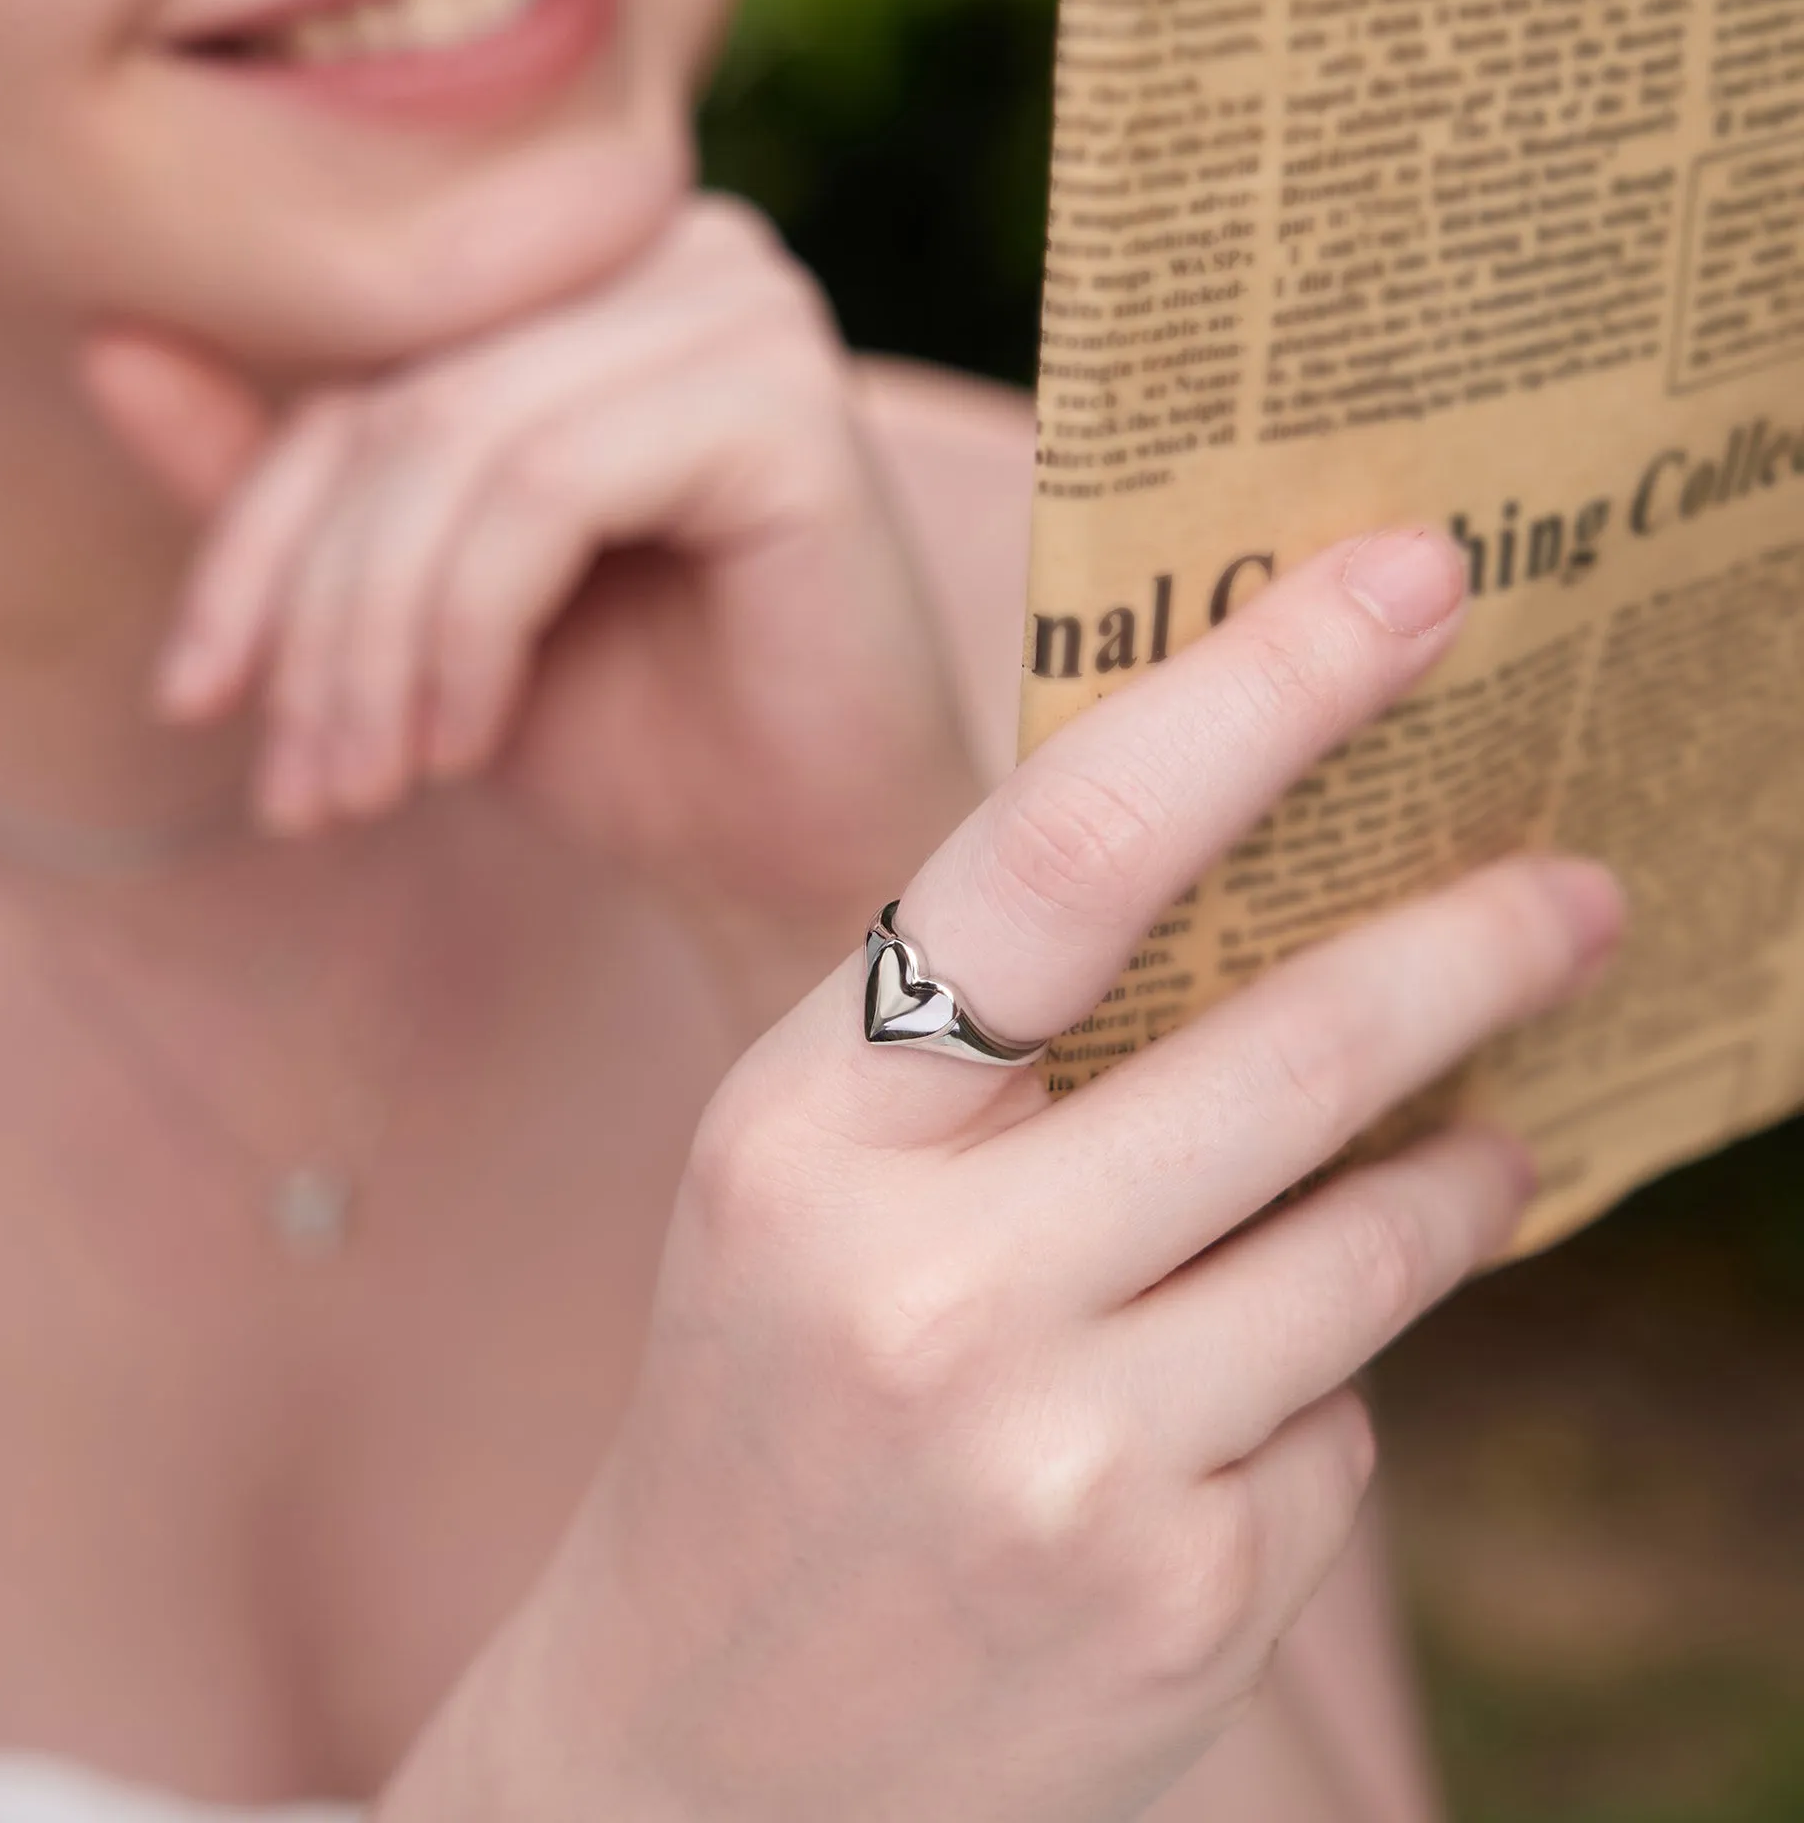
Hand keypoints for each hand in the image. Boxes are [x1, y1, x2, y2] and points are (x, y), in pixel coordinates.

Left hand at [85, 197, 979, 927]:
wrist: (816, 862)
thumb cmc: (639, 738)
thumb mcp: (419, 617)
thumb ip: (284, 488)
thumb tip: (102, 340)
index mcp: (592, 283)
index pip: (357, 368)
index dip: (248, 539)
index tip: (194, 700)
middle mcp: (674, 256)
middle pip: (396, 404)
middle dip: (314, 618)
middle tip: (299, 790)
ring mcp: (742, 309)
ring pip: (454, 446)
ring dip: (377, 645)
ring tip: (365, 789)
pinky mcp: (785, 398)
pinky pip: (545, 487)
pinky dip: (471, 632)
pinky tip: (469, 744)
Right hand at [388, 533, 1621, 1822]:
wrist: (703, 1754)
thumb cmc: (767, 1398)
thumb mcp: (813, 1185)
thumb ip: (994, 1046)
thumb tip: (1274, 888)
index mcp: (801, 1129)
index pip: (1058, 858)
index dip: (1255, 694)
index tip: (1417, 582)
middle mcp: (924, 1289)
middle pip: (1284, 1046)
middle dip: (1472, 941)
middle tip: (1583, 882)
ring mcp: (1063, 1461)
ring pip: (1371, 1240)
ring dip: (1462, 1168)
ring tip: (1497, 1135)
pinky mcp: (1182, 1601)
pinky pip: (1345, 1420)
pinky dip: (1330, 1378)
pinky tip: (1239, 1412)